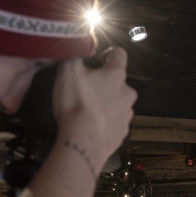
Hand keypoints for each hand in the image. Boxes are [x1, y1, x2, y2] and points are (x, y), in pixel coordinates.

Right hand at [53, 48, 136, 170]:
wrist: (83, 141)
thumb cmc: (76, 103)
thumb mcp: (68, 70)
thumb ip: (76, 58)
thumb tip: (79, 57)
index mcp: (116, 75)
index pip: (119, 55)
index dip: (108, 55)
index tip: (99, 60)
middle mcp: (127, 93)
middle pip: (117, 83)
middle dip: (104, 85)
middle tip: (86, 92)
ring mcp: (127, 114)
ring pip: (117, 104)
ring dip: (105, 104)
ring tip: (87, 112)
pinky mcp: (122, 133)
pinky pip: (114, 123)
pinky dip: (105, 123)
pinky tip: (91, 126)